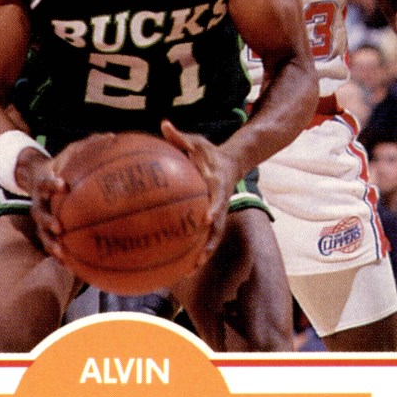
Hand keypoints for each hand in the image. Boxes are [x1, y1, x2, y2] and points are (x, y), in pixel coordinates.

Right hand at [23, 132, 114, 258]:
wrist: (37, 177)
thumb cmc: (62, 164)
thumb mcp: (72, 152)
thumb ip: (89, 146)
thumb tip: (113, 137)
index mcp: (44, 183)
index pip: (45, 183)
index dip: (52, 184)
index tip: (63, 185)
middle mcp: (39, 202)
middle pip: (39, 214)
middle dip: (47, 221)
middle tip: (59, 227)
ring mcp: (40, 219)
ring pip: (42, 234)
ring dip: (50, 244)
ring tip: (61, 254)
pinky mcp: (45, 231)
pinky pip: (51, 245)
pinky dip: (59, 256)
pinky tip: (70, 267)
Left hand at [160, 119, 239, 266]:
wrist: (232, 161)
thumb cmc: (209, 151)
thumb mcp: (197, 142)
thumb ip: (180, 137)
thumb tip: (164, 124)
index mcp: (218, 184)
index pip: (219, 198)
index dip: (214, 209)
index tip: (206, 220)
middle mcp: (221, 202)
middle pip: (218, 228)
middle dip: (209, 245)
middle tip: (197, 261)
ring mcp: (219, 212)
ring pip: (213, 238)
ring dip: (203, 255)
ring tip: (188, 272)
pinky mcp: (213, 218)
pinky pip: (205, 236)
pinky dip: (196, 249)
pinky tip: (180, 263)